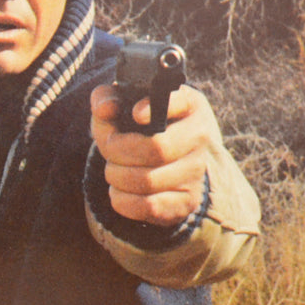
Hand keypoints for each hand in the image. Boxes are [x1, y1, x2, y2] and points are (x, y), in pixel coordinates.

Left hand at [90, 84, 221, 226]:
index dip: (156, 108)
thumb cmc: (137, 125)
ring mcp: (197, 171)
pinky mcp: (188, 200)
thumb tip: (105, 109)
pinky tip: (118, 190)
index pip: (180, 102)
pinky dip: (123, 200)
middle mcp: (199, 136)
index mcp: (188, 104)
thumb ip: (106, 97)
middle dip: (118, 150)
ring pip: (148, 180)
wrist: (160, 160)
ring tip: (113, 170)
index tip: (135, 114)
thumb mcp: (122, 104)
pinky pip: (149, 206)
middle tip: (109, 148)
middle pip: (156, 148)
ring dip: (117, 176)